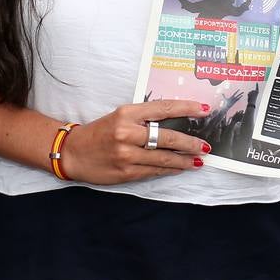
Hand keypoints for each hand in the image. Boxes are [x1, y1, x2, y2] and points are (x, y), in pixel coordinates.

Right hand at [59, 99, 210, 184]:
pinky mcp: (126, 171)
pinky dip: (170, 169)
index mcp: (126, 113)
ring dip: (185, 160)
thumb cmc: (99, 132)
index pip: (163, 108)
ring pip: (164, 157)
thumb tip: (175, 121)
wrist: (73, 152)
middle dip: (190, 142)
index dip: (186, 109)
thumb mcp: (119, 116)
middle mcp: (127, 132)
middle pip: (168, 136)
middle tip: (205, 145)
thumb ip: (144, 118)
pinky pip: (155, 170)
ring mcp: (127, 154)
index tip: (203, 110)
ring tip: (198, 159)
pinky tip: (180, 168)